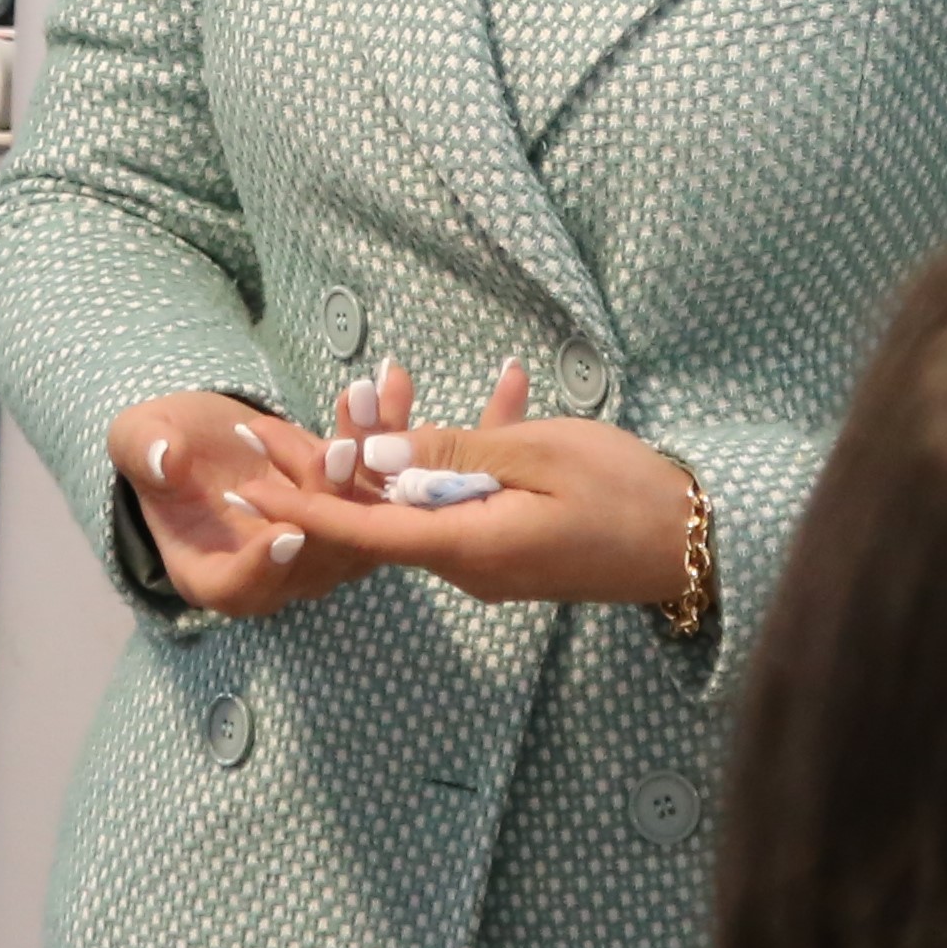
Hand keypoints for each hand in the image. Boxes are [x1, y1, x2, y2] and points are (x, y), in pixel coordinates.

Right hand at [105, 390, 370, 617]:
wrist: (199, 432)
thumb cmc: (159, 445)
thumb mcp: (138, 441)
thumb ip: (145, 453)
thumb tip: (165, 460)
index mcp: (211, 574)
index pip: (240, 588)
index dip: (264, 566)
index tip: (286, 533)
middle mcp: (273, 569)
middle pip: (312, 552)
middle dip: (329, 499)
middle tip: (338, 451)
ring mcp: (318, 539)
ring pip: (355, 512)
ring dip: (367, 456)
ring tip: (365, 402)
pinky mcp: (347, 501)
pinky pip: (374, 474)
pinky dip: (384, 429)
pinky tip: (391, 381)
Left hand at [248, 361, 698, 610]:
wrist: (698, 543)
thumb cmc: (626, 493)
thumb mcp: (539, 455)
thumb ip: (455, 453)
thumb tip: (376, 458)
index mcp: (468, 547)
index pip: (363, 533)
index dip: (301, 504)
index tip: (248, 482)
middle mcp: (468, 563)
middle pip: (381, 515)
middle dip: (327, 469)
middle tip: (270, 429)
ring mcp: (491, 558)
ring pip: (425, 498)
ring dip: (402, 446)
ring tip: (373, 384)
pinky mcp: (514, 545)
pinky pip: (470, 497)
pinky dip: (466, 453)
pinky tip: (505, 387)